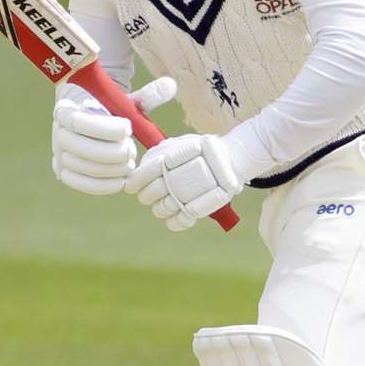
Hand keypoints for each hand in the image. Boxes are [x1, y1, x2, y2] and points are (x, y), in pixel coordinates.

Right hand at [51, 78, 176, 194]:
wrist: (95, 121)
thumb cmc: (113, 109)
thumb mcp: (128, 101)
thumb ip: (147, 95)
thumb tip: (170, 85)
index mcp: (66, 108)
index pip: (77, 121)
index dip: (104, 128)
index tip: (128, 128)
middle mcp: (57, 131)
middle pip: (80, 147)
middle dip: (112, 152)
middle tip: (132, 150)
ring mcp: (58, 153)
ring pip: (83, 167)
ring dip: (111, 168)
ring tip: (129, 162)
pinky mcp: (64, 172)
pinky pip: (81, 183)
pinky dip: (103, 185)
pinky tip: (121, 180)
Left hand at [125, 133, 242, 230]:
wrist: (233, 157)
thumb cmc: (204, 151)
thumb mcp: (183, 142)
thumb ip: (162, 152)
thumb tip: (140, 168)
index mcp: (181, 152)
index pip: (151, 169)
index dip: (138, 179)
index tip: (130, 186)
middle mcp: (189, 170)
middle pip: (156, 190)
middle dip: (147, 196)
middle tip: (146, 196)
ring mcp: (199, 189)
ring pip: (167, 206)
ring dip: (160, 209)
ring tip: (162, 206)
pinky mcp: (208, 204)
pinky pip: (184, 219)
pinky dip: (175, 223)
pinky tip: (172, 220)